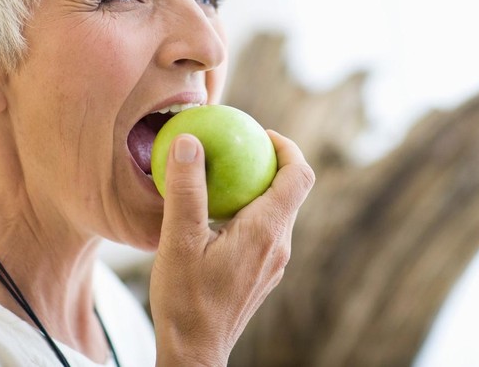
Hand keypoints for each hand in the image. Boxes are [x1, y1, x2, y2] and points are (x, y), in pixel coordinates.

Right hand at [149, 130, 314, 365]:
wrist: (194, 355)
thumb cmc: (185, 301)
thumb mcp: (179, 241)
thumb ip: (186, 189)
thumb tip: (191, 140)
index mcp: (267, 230)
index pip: (299, 175)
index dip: (286, 146)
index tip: (260, 133)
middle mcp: (280, 245)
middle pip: (290, 190)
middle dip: (268, 163)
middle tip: (236, 148)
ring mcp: (274, 262)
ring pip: (277, 212)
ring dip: (257, 189)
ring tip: (221, 178)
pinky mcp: (263, 274)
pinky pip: (265, 231)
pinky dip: (249, 212)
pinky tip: (215, 217)